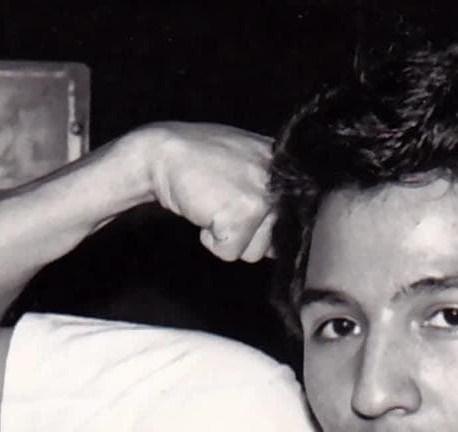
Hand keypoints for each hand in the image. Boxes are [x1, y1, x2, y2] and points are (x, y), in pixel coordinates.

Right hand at [141, 122, 275, 262]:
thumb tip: (277, 245)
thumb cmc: (200, 161)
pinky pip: (230, 252)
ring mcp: (265, 196)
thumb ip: (268, 196)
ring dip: (229, 237)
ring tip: (215, 205)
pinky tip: (205, 210)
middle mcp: (283, 181)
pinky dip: (210, 240)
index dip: (266, 227)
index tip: (242, 211)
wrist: (164, 153)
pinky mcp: (244, 213)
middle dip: (245, 233)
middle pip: (273, 243)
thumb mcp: (245, 167)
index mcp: (286, 167)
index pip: (294, 221)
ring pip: (254, 252)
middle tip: (223, 202)